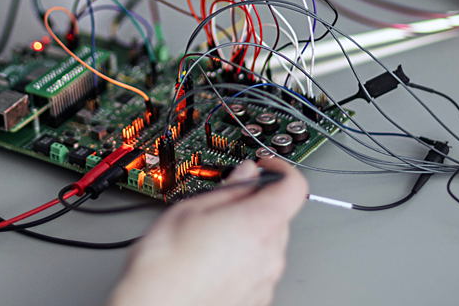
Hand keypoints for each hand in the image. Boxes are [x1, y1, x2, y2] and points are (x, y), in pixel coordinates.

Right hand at [108, 157, 308, 305]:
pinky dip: (244, 261)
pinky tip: (213, 262)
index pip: (294, 186)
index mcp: (259, 223)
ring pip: (268, 244)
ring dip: (249, 234)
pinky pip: (258, 270)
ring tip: (210, 238)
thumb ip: (227, 189)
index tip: (262, 167)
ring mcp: (265, 281)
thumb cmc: (164, 268)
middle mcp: (270, 254)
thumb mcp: (189, 210)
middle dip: (257, 204)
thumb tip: (244, 174)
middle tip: (224, 203)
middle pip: (279, 215)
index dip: (280, 170)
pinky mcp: (257, 300)